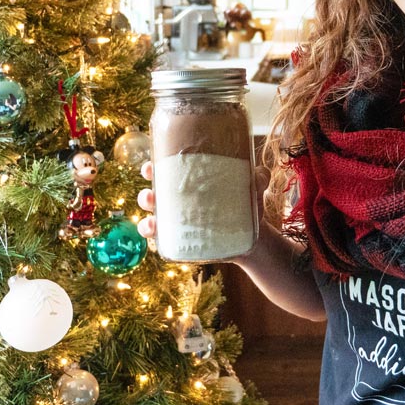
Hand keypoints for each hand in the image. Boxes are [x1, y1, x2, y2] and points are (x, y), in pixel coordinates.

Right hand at [135, 161, 273, 261]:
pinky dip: (151, 233)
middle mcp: (180, 200)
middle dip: (147, 188)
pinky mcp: (180, 241)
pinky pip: (160, 237)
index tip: (151, 163)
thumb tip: (259, 174)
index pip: (168, 169)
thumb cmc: (247, 206)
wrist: (252, 239)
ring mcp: (178, 221)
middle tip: (151, 189)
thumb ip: (258, 179)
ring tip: (151, 209)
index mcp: (192, 182)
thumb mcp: (252, 190)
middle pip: (155, 190)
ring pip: (152, 213)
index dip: (155, 165)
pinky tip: (153, 231)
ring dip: (146, 209)